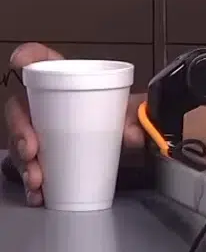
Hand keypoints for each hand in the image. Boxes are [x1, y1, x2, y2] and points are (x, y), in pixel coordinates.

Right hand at [4, 43, 144, 206]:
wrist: (138, 141)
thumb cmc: (129, 118)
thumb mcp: (137, 112)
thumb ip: (139, 117)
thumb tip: (133, 133)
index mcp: (73, 82)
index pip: (48, 63)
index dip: (31, 57)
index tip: (21, 60)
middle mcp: (53, 104)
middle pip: (23, 108)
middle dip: (20, 131)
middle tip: (31, 150)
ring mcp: (47, 131)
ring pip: (22, 142)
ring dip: (24, 163)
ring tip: (37, 179)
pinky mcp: (49, 156)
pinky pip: (31, 168)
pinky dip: (32, 184)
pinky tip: (38, 194)